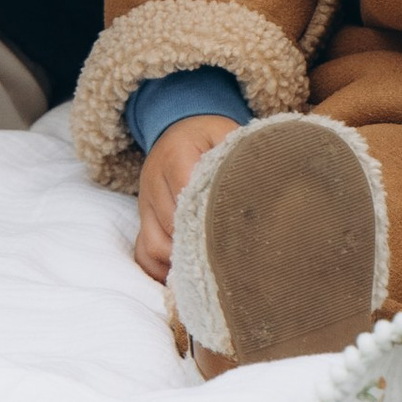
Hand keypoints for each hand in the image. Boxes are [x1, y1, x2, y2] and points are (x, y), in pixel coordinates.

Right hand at [132, 114, 239, 279]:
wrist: (177, 127)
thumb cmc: (208, 136)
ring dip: (178, 260)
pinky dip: (160, 269)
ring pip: (153, 244)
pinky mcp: (142, 218)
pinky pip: (142, 253)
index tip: (230, 235)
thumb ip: (237, 155)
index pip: (186, 194)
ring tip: (205, 268)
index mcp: (176, 154)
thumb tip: (259, 185)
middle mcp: (153, 179)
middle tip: (225, 259)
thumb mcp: (225, 134)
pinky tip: (184, 274)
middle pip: (170, 225)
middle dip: (195, 244)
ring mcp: (144, 202)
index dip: (206, 218)